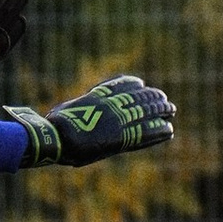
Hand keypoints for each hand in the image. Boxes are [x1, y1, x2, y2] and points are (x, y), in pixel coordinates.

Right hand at [5, 74, 176, 166]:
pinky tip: (168, 130)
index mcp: (95, 98)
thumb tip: (55, 112)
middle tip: (164, 98)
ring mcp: (116, 121)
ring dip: (159, 111)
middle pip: (135, 98)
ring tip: (171, 110)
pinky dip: (157, 132)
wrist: (56, 139)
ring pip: (144, 113)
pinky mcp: (121, 138)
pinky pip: (144, 134)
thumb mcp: (62, 111)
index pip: (118, 86)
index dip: (131, 84)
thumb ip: (71, 109)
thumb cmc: (51, 128)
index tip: (141, 83)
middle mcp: (109, 107)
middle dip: (151, 98)